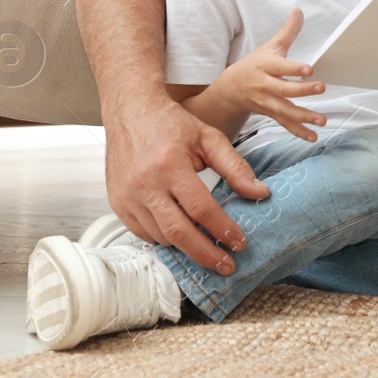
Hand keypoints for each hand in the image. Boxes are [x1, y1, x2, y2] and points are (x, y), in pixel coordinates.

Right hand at [102, 93, 267, 273]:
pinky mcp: (117, 203)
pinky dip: (164, 240)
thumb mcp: (209, 138)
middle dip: (206, 253)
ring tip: (209, 251)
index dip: (222, 229)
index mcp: (170, 165)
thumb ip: (236, 167)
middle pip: (179, 232)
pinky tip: (183, 239)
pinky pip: (143, 233)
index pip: (201, 208)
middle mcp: (145, 184)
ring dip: (186, 249)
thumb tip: (260, 193)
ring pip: (161, 236)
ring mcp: (127, 196)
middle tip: (227, 264)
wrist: (131, 112)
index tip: (240, 242)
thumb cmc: (171, 124)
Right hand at [206, 8, 327, 141]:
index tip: (310, 68)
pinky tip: (313, 136)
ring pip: (285, 110)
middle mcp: (265, 85)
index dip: (294, 68)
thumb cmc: (256, 64)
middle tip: (321, 87)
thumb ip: (287, 31)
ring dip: (303, 117)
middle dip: (302, 90)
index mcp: (266, 66)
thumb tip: (299, 10)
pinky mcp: (270, 114)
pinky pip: (284, 124)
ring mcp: (267, 102)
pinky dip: (298, 131)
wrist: (231, 88)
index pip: (280, 67)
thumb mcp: (269, 46)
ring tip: (321, 120)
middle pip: (284, 89)